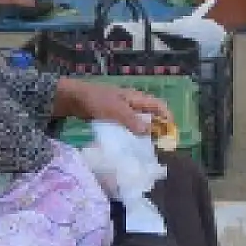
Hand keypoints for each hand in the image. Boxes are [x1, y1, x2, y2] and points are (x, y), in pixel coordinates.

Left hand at [55, 78, 169, 135]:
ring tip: (146, 147)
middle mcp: (131, 103)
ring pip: (138, 122)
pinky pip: (126, 127)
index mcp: (135, 98)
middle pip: (150, 114)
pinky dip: (130, 134)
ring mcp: (122, 111)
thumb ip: (132, 120)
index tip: (171, 131)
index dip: (167, 116)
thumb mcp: (115, 109)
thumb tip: (148, 131)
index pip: (158, 105)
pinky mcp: (113, 118)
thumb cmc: (97, 100)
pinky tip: (129, 144)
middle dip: (157, 127)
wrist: (74, 99)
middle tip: (160, 143)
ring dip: (143, 133)